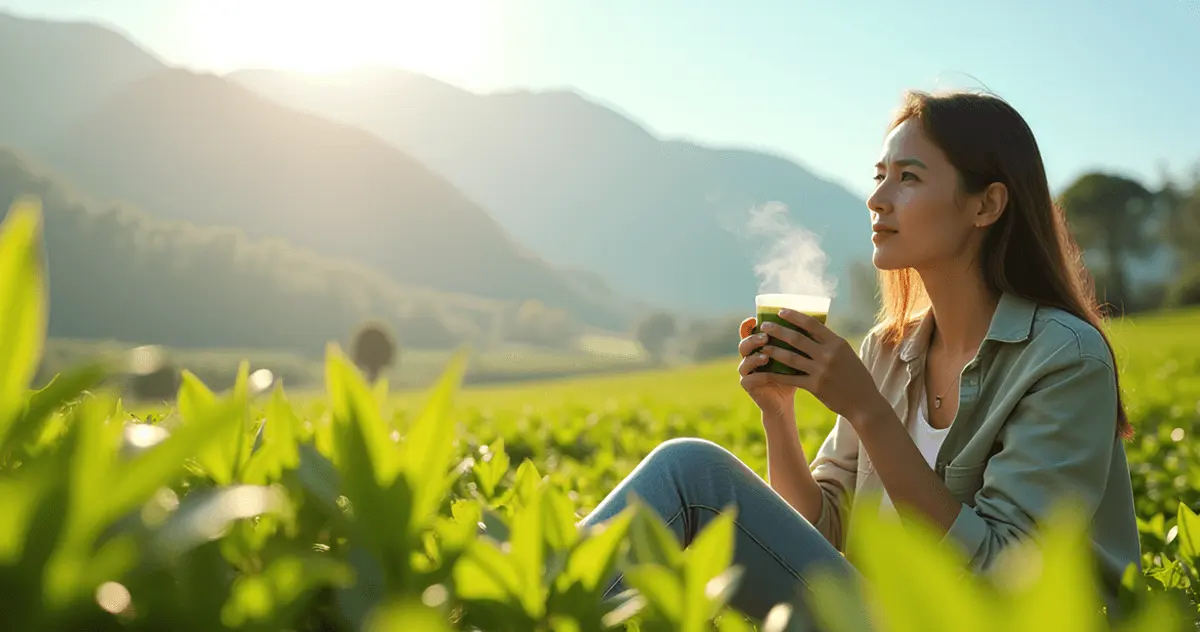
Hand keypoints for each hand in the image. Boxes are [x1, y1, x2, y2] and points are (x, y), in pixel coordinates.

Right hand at [737, 317, 797, 416]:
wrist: (785, 400)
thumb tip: (817, 320)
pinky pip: (748, 379)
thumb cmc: (792, 374)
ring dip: (754, 358)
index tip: (756, 319)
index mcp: (759, 346)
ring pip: (744, 361)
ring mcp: (747, 371)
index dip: (749, 325)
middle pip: (744, 344)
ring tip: (765, 356)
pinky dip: (757, 376)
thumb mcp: (796, 356)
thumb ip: (798, 341)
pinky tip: (766, 375)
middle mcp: (750, 356)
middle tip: (765, 337)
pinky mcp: (748, 385)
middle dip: (753, 339)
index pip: (750, 332)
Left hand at [740, 310, 883, 420]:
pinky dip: (777, 374)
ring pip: (791, 358)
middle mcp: (828, 354)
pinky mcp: (815, 386)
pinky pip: (791, 378)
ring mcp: (821, 371)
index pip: (812, 324)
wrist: (864, 402)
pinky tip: (766, 370)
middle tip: (764, 325)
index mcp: (837, 343)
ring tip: (762, 346)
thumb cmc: (856, 376)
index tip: (780, 311)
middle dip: (778, 330)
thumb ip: (831, 344)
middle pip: (797, 339)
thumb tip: (812, 330)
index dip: (794, 316)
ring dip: (774, 350)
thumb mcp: (847, 354)